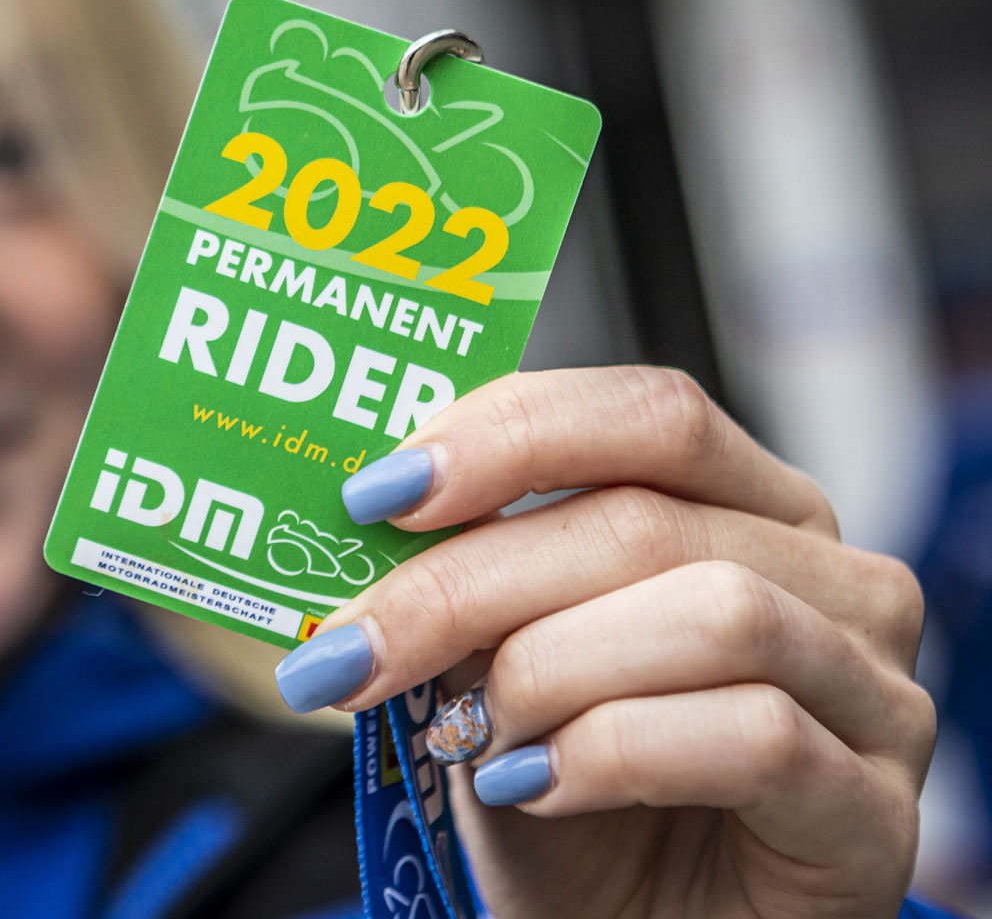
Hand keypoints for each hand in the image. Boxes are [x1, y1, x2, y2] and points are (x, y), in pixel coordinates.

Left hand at [278, 367, 935, 918]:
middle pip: (645, 519)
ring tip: (472, 737)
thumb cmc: (566, 793)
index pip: (648, 414)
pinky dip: (613, 752)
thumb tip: (364, 510)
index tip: (378, 491)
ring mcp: (873, 695)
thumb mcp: (496, 660)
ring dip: (547, 671)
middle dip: (466, 582)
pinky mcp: (875, 813)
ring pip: (714, 613)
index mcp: (746, 508)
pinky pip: (756, 735)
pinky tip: (538, 786)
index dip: (509, 433)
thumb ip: (465, 575)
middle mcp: (831, 580)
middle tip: (352, 647)